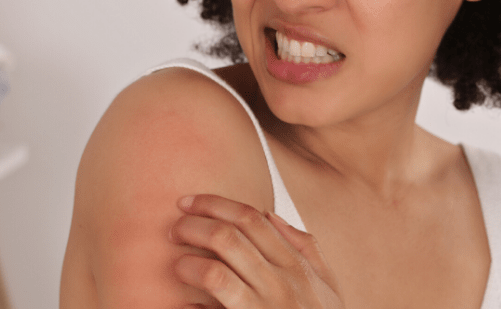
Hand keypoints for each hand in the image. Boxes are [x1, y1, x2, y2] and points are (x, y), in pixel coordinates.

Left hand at [169, 194, 344, 308]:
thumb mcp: (327, 286)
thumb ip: (306, 248)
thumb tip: (272, 216)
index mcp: (297, 266)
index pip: (250, 218)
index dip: (213, 204)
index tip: (187, 202)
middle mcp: (281, 285)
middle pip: (226, 237)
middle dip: (191, 226)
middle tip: (173, 230)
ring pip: (214, 273)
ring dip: (187, 264)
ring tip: (177, 265)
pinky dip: (190, 308)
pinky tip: (183, 304)